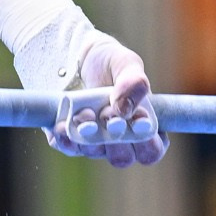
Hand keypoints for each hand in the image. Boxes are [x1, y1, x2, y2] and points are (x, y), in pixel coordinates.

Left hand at [47, 38, 168, 167]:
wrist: (76, 57)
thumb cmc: (109, 63)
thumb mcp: (127, 64)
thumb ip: (134, 83)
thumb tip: (124, 110)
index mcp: (142, 126)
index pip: (152, 150)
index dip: (148, 144)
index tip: (140, 124)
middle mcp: (119, 140)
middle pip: (122, 157)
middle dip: (116, 141)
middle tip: (110, 118)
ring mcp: (94, 141)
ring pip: (94, 152)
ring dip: (90, 136)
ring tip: (85, 114)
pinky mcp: (70, 138)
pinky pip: (68, 147)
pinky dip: (66, 139)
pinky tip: (63, 127)